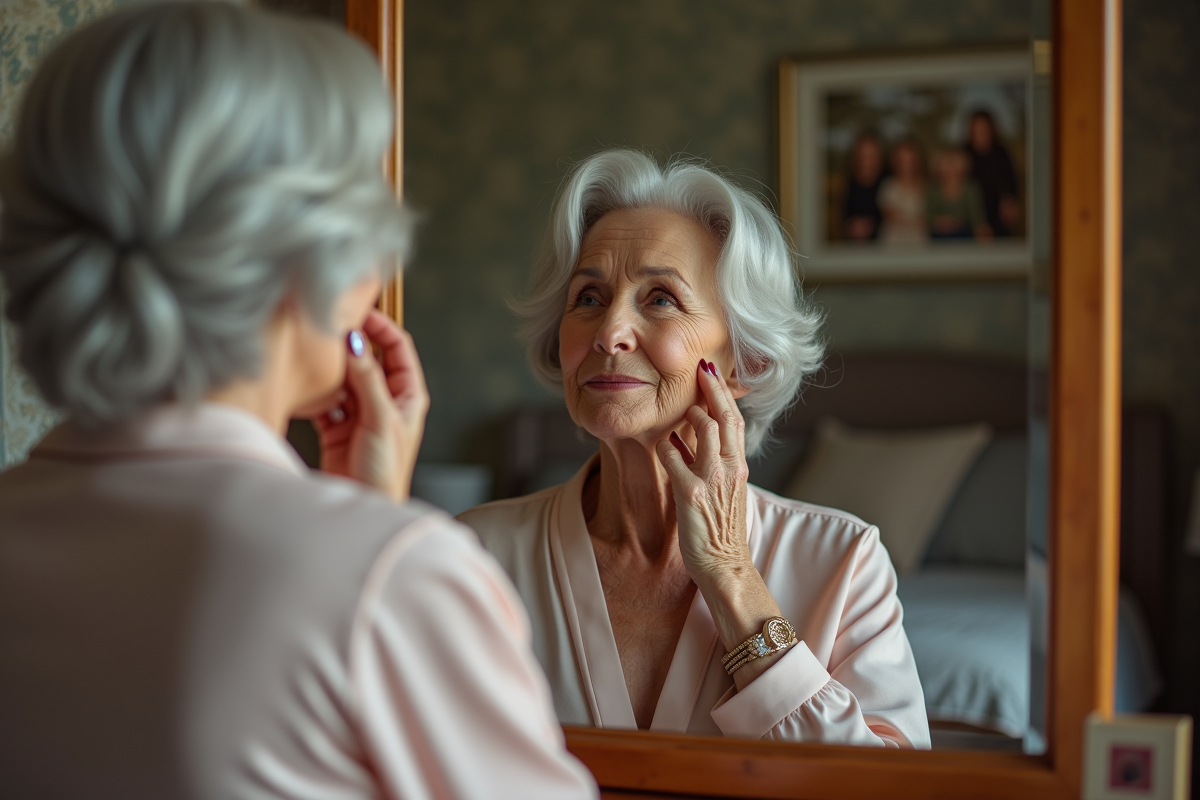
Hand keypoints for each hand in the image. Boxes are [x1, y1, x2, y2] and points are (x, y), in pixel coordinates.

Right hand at [312, 310, 428, 501]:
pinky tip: (308, 386)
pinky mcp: (337, 427)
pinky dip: (317, 392)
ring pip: (345, 378)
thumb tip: (356, 342)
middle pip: (368, 359)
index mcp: (408, 396)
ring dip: (332, 368)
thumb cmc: (384, 473)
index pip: (398, 348)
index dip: (380, 327)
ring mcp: (360, 413)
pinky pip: (326, 400)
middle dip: (350, 344)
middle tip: (328, 327)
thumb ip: (368, 380)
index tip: (358, 311)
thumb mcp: (380, 420)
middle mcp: (385, 401)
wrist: (364, 509)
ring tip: (315, 353)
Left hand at [655, 359, 784, 687]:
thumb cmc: (722, 530)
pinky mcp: (691, 494)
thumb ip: (717, 461)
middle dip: (710, 387)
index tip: (711, 370)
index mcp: (739, 467)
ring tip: (680, 409)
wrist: (726, 567)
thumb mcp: (728, 490)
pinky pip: (674, 457)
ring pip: (702, 428)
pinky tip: (665, 444)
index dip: (723, 392)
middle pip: (723, 415)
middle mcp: (730, 469)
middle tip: (699, 366)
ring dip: (689, 414)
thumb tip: (694, 433)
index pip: (735, 419)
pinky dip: (668, 446)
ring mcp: (711, 480)